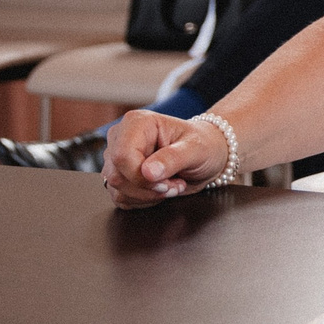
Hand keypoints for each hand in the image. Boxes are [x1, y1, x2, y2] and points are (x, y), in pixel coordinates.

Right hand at [102, 110, 228, 206]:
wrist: (207, 155)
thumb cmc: (204, 144)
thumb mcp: (196, 149)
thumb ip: (173, 158)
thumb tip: (147, 172)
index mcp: (137, 122)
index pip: (122, 156)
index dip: (140, 176)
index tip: (167, 183)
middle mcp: (121, 138)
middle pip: (116, 176)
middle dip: (147, 189)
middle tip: (174, 185)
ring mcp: (117, 158)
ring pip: (117, 190)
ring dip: (148, 195)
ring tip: (172, 185)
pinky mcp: (120, 176)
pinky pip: (121, 198)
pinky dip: (144, 200)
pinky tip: (161, 190)